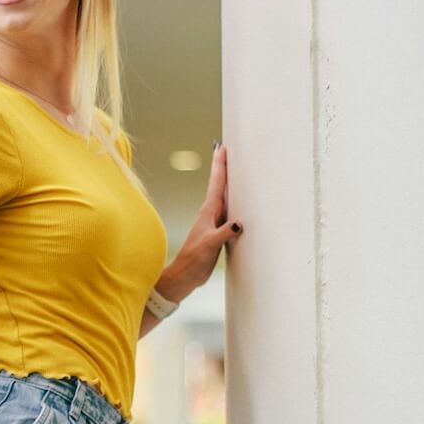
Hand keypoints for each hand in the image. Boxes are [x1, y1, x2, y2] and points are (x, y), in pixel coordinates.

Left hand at [167, 142, 242, 297]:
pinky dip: (234, 203)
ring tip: (235, 169)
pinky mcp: (218, 232)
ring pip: (225, 197)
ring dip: (229, 183)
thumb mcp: (209, 245)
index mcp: (208, 212)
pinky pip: (228, 212)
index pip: (217, 183)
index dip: (220, 165)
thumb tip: (239, 224)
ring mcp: (214, 222)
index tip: (222, 147)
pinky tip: (238, 202)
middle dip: (224, 167)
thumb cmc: (193, 260)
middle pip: (220, 185)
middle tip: (226, 149)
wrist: (184, 276)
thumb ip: (224, 234)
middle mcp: (211, 213)